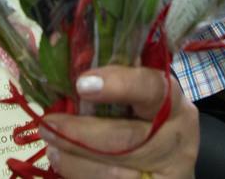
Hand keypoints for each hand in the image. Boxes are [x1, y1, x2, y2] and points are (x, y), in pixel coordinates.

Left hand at [43, 66, 198, 178]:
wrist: (169, 165)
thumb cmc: (150, 121)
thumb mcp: (144, 100)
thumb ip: (117, 81)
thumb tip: (69, 58)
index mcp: (174, 103)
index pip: (151, 89)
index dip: (119, 85)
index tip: (83, 84)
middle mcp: (176, 139)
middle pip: (126, 139)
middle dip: (80, 133)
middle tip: (49, 124)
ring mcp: (166, 171)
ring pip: (113, 172)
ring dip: (74, 158)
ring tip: (51, 144)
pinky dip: (80, 174)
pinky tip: (63, 161)